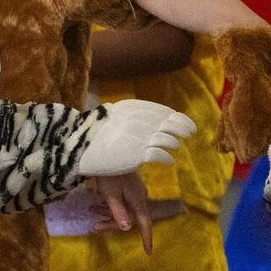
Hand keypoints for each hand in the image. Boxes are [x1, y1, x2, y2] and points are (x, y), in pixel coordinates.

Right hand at [78, 100, 194, 176]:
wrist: (81, 143)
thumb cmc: (97, 131)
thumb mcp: (118, 114)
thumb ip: (137, 114)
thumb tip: (155, 117)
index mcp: (137, 109)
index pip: (167, 112)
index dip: (181, 119)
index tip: (188, 125)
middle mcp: (141, 121)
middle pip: (171, 124)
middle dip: (183, 129)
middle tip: (189, 134)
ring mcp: (140, 138)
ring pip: (168, 140)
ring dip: (173, 144)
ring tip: (175, 147)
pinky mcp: (138, 154)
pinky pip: (160, 155)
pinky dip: (167, 158)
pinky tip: (168, 161)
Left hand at [87, 172, 155, 253]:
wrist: (108, 151)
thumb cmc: (109, 172)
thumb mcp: (110, 194)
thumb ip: (118, 211)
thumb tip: (128, 228)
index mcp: (138, 200)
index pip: (145, 223)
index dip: (147, 238)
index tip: (148, 252)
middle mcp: (139, 197)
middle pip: (130, 218)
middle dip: (112, 224)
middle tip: (94, 227)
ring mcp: (134, 192)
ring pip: (123, 211)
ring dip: (107, 214)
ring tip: (91, 211)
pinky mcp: (128, 188)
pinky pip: (120, 203)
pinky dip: (108, 206)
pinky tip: (95, 205)